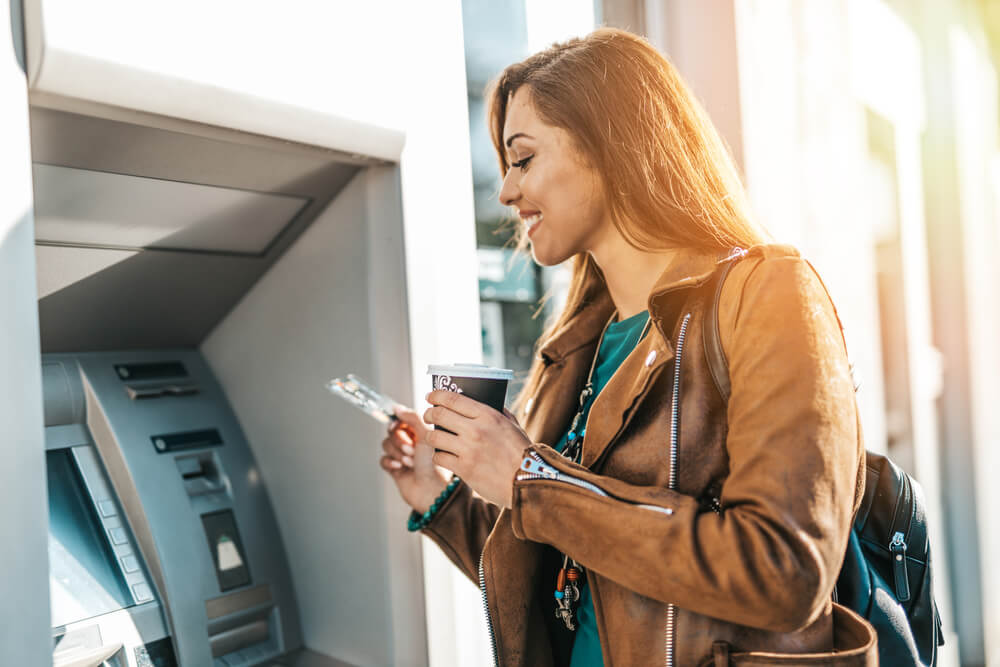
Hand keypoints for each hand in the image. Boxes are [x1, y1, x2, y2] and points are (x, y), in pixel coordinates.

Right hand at [379, 405, 451, 512]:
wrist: (432, 492)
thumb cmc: (436, 465)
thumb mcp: (427, 435)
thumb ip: (413, 418)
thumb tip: (397, 408)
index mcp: (422, 432)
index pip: (403, 419)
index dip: (398, 422)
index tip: (397, 425)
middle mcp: (412, 441)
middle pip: (392, 431)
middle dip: (400, 441)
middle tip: (412, 450)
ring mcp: (403, 455)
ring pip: (386, 444)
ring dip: (397, 453)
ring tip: (410, 462)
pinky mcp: (395, 468)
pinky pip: (383, 459)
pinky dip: (390, 462)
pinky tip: (400, 467)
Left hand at [423, 390, 532, 508]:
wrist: (528, 482)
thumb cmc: (522, 453)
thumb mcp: (512, 425)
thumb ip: (497, 412)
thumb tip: (480, 402)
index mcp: (488, 415)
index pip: (453, 399)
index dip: (437, 395)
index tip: (431, 396)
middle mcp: (475, 430)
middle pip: (438, 415)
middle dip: (429, 413)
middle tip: (428, 415)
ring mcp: (468, 450)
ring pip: (434, 437)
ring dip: (431, 436)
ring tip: (434, 437)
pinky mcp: (464, 469)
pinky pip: (439, 458)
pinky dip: (439, 456)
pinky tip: (444, 456)